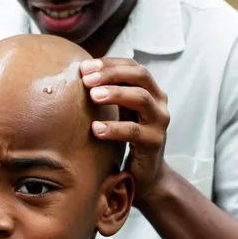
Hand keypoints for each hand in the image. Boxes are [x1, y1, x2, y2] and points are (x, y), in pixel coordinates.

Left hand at [81, 58, 169, 203]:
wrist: (146, 175)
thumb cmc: (126, 140)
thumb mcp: (119, 113)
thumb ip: (108, 96)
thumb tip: (78, 78)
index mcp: (150, 91)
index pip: (132, 66)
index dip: (109, 63)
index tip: (84, 67)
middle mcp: (159, 102)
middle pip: (139, 76)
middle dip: (112, 73)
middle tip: (87, 79)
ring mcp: (159, 122)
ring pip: (141, 98)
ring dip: (115, 94)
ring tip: (92, 96)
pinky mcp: (154, 143)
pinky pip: (134, 131)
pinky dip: (114, 128)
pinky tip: (95, 129)